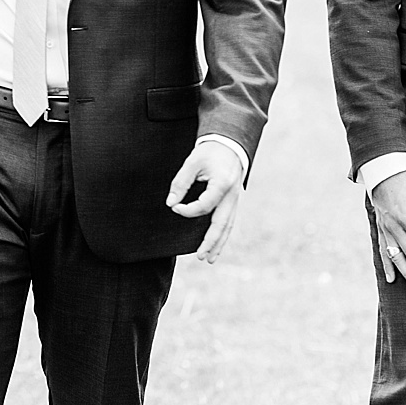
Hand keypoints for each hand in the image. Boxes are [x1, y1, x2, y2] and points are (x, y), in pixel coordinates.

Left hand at [166, 140, 243, 262]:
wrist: (229, 145)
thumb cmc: (209, 152)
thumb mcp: (192, 162)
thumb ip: (180, 183)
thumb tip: (170, 203)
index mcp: (222, 184)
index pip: (204, 205)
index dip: (187, 210)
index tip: (174, 207)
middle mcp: (232, 196)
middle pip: (222, 224)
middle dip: (211, 241)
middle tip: (201, 257)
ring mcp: (235, 201)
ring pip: (228, 226)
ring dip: (218, 243)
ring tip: (209, 259)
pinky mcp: (233, 202)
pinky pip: (229, 222)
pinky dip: (222, 235)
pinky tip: (216, 245)